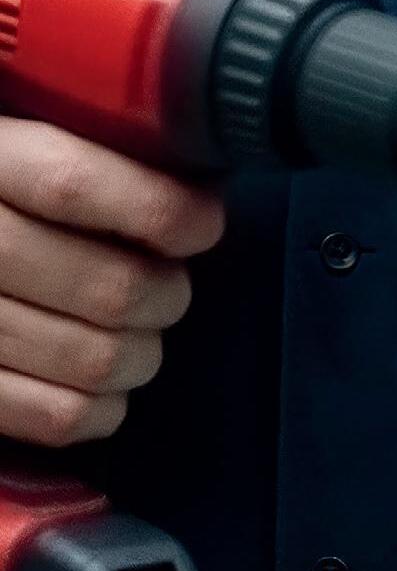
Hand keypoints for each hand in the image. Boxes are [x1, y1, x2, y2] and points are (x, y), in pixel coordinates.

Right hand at [0, 118, 224, 446]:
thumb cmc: (12, 207)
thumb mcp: (25, 153)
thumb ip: (93, 158)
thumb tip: (195, 186)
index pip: (71, 186)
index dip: (161, 211)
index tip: (203, 223)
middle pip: (113, 290)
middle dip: (167, 293)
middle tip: (165, 285)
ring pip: (101, 359)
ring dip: (142, 351)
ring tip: (134, 332)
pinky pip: (64, 416)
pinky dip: (106, 406)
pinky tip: (102, 383)